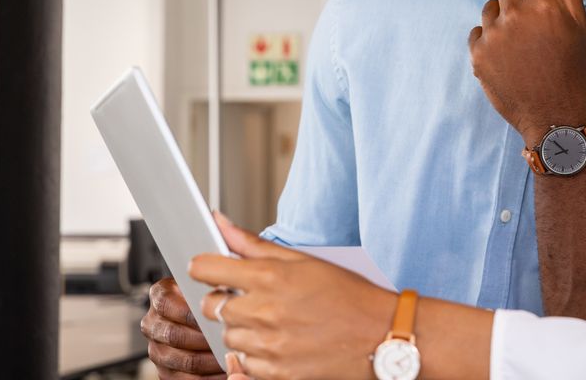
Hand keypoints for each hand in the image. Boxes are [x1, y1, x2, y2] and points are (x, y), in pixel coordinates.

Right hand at [141, 277, 224, 378]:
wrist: (197, 313)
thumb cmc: (208, 296)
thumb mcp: (207, 283)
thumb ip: (209, 286)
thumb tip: (223, 293)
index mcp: (159, 296)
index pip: (166, 304)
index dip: (189, 313)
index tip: (211, 317)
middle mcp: (152, 322)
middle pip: (174, 335)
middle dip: (204, 339)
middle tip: (226, 340)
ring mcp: (156, 348)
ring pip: (181, 359)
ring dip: (208, 360)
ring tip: (229, 356)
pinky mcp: (164, 370)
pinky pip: (183, 379)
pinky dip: (206, 377)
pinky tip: (223, 370)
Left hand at [189, 212, 396, 379]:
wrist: (380, 335)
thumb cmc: (349, 295)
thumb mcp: (304, 260)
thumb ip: (254, 244)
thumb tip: (219, 222)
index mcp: (270, 277)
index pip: (206, 269)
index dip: (204, 267)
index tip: (209, 269)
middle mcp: (263, 312)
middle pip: (212, 306)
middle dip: (225, 300)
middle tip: (251, 298)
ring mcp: (268, 346)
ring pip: (227, 337)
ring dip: (242, 329)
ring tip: (272, 321)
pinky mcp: (275, 374)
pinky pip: (243, 365)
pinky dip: (254, 355)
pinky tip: (278, 343)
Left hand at [469, 0, 585, 143]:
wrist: (554, 114)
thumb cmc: (571, 67)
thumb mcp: (578, 23)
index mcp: (543, 4)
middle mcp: (515, 15)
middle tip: (532, 18)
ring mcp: (493, 36)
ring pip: (490, 8)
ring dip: (502, 17)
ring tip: (521, 42)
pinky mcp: (478, 55)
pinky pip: (478, 32)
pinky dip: (489, 40)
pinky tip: (508, 56)